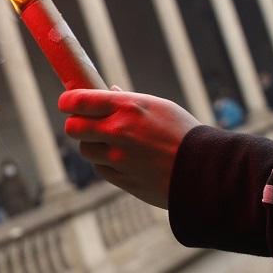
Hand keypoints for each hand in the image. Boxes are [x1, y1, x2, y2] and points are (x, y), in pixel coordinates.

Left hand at [59, 89, 198, 208]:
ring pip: (85, 150)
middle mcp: (119, 132)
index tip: (67, 102)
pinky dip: (107, 164)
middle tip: (86, 123)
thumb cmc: (184, 133)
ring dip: (93, 146)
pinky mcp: (121, 180)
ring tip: (114, 143)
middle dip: (77, 124)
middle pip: (73, 128)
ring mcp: (118, 158)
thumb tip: (108, 92)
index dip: (67, 101)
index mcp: (128, 107)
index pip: (79, 100)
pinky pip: (101, 169)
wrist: (205, 170)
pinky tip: (127, 160)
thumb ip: (128, 101)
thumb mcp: (159, 107)